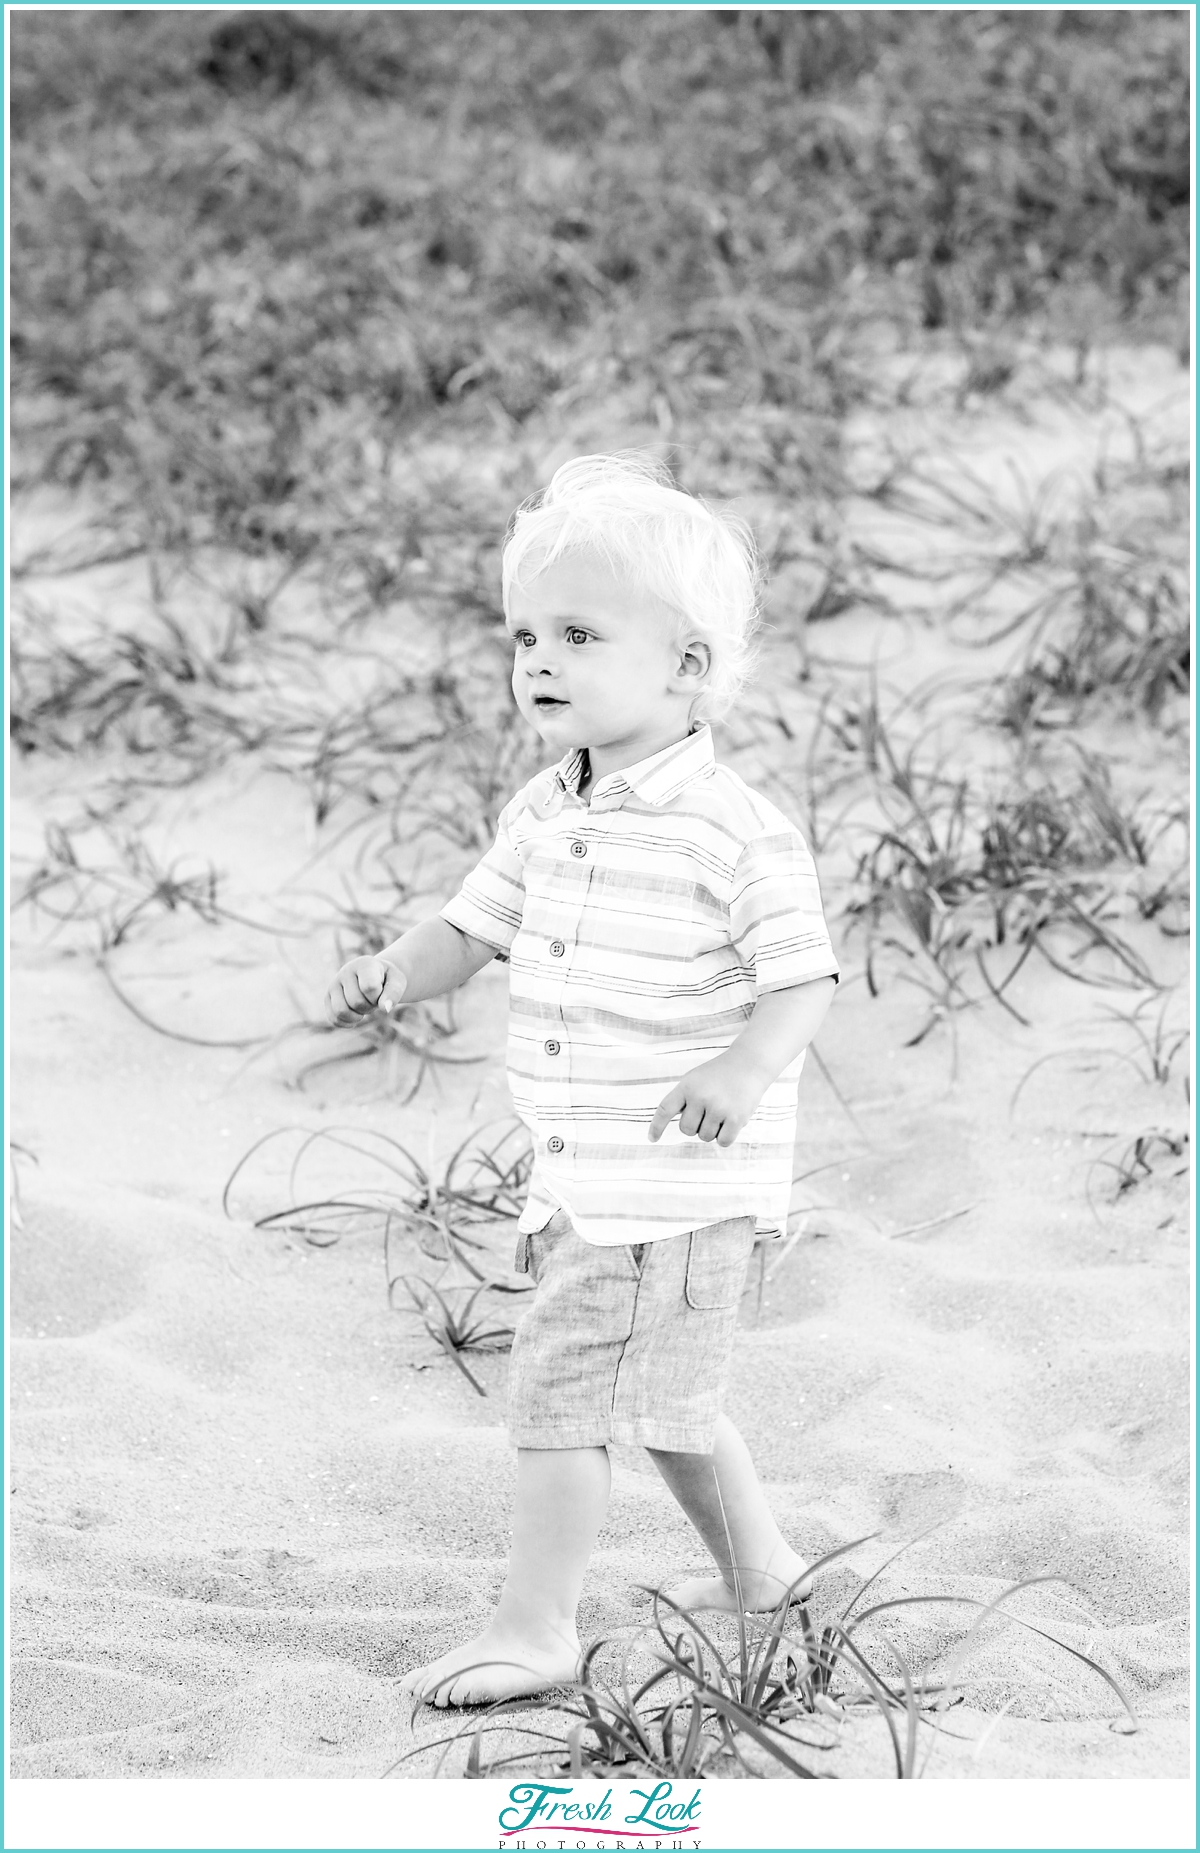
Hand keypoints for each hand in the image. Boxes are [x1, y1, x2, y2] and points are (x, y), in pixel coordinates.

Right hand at [325, 956, 407, 1026]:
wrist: (374, 976)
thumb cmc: (387, 979)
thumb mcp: (397, 982)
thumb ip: (394, 993)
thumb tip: (385, 1009)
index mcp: (363, 964)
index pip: (369, 987)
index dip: (379, 997)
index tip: (382, 992)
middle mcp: (345, 971)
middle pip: (356, 1002)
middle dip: (370, 1007)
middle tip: (374, 1000)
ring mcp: (334, 984)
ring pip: (341, 1011)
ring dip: (357, 1016)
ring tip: (364, 1008)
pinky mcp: (327, 997)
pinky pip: (333, 1018)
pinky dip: (346, 1023)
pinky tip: (355, 1017)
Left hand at [648, 1052, 768, 1147]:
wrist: (749, 1064)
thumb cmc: (719, 1075)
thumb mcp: (695, 1079)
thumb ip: (683, 1100)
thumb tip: (676, 1127)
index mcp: (687, 1086)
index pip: (665, 1109)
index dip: (656, 1126)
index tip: (652, 1139)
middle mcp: (700, 1096)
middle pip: (686, 1130)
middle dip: (695, 1126)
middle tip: (708, 1112)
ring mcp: (718, 1108)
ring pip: (705, 1137)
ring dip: (712, 1130)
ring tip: (722, 1111)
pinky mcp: (736, 1118)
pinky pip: (722, 1142)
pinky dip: (725, 1137)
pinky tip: (731, 1122)